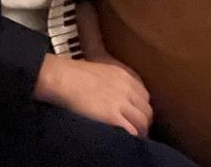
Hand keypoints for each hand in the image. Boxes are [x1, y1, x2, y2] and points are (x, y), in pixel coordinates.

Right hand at [33, 54, 152, 136]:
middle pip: (146, 110)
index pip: (144, 96)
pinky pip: (130, 130)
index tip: (137, 115)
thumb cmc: (75, 73)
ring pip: (142, 121)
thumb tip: (112, 94)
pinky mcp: (112, 116)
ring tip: (134, 139)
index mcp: (124, 75)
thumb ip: (112, 81)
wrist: (65, 78)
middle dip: (144, 121)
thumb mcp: (101, 69)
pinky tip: (127, 140)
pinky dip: (131, 137)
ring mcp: (121, 102)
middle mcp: (127, 88)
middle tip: (138, 131)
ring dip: (140, 132)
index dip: (142, 108)